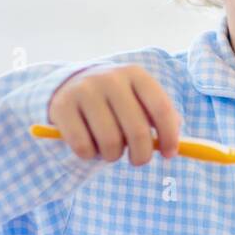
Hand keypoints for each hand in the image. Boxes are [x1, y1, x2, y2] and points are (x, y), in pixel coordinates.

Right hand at [47, 64, 180, 163]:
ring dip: (113, 156)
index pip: (160, 108)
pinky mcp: (62, 106)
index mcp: (135, 74)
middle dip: (142, 155)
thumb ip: (160, 119)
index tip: (169, 155)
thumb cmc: (116, 101)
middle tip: (138, 160)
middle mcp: (110, 78)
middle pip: (137, 130)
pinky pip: (83, 147)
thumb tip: (172, 147)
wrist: (72, 85)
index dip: (169, 136)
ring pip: (110, 142)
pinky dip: (89, 155)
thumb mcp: (139, 100)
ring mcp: (84, 90)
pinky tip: (89, 146)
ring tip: (110, 149)